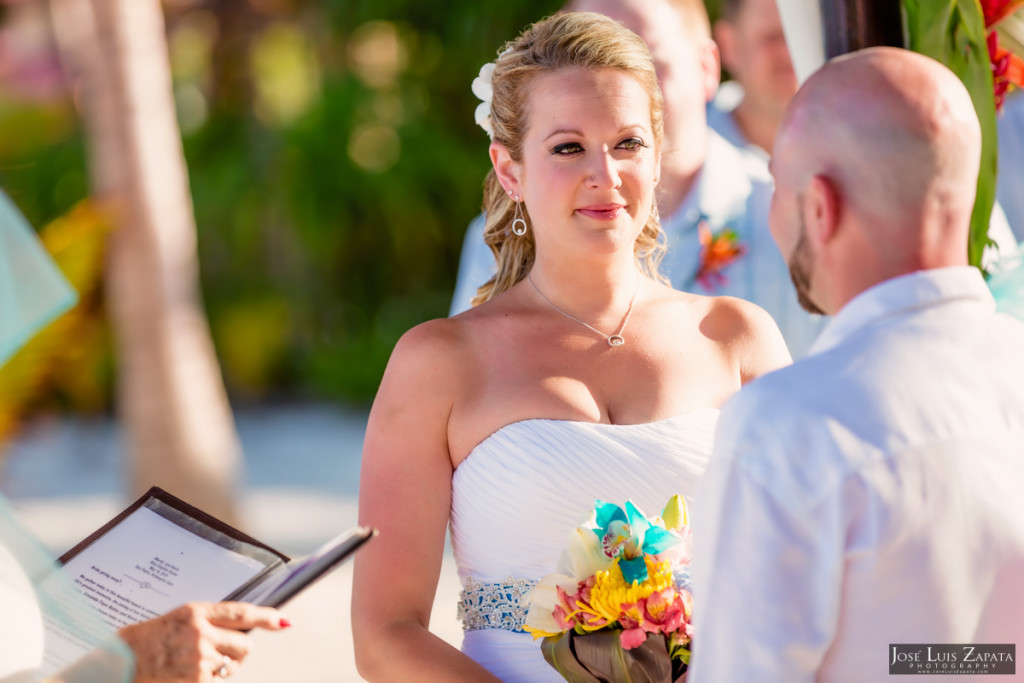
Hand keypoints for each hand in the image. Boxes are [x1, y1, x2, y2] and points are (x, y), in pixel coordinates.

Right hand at [117, 602, 288, 681]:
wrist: (122, 661)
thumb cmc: (150, 639)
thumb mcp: (180, 618)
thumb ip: (209, 620)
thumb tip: (241, 628)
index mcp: (196, 612)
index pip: (241, 613)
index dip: (266, 617)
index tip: (283, 621)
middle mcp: (201, 633)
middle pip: (244, 645)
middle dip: (238, 650)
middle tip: (219, 652)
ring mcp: (200, 658)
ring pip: (232, 665)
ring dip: (223, 667)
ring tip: (196, 663)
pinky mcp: (197, 680)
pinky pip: (219, 681)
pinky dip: (211, 680)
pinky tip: (191, 674)